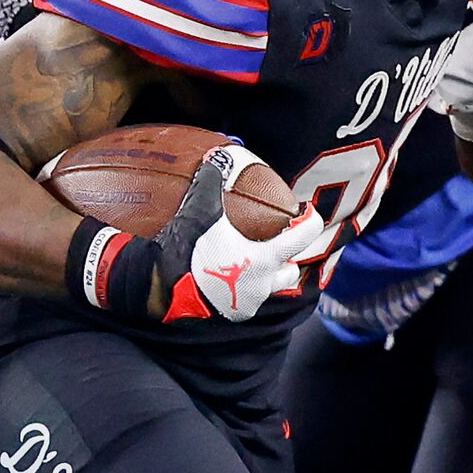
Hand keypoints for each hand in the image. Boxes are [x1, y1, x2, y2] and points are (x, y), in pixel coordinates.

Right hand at [152, 145, 324, 322]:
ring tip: (254, 261)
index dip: (310, 220)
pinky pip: (246, 300)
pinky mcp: (231, 315)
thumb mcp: (199, 210)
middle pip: (290, 270)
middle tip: (277, 241)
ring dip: (268, 275)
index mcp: (265, 258)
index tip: (306, 211)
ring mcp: (248, 303)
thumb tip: (216, 157)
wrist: (163, 289)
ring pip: (270, 288)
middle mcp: (263, 283)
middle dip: (289, 257)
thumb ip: (211, 181)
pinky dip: (244, 288)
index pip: (304, 236)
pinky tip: (228, 277)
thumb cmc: (188, 251)